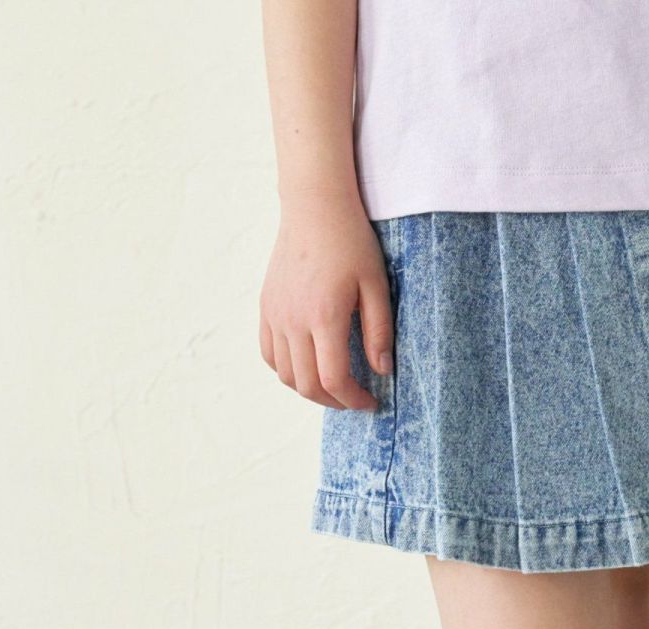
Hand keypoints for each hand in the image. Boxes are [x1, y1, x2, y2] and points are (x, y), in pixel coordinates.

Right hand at [260, 194, 392, 410]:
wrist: (315, 207)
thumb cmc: (351, 242)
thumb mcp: (376, 285)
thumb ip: (379, 332)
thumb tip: (382, 371)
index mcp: (324, 316)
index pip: (333, 379)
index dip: (353, 400)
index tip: (371, 401)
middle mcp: (293, 320)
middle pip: (307, 384)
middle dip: (333, 401)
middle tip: (354, 399)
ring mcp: (275, 314)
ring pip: (285, 374)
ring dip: (310, 389)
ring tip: (333, 386)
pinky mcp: (266, 307)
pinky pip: (269, 353)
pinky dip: (286, 370)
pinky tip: (307, 366)